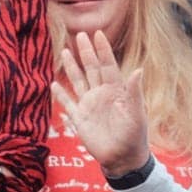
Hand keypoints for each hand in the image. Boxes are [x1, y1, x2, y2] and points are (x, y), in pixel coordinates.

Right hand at [58, 31, 150, 178]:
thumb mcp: (137, 114)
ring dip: (72, 67)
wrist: (122, 158)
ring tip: (66, 51)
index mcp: (116, 90)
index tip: (98, 33)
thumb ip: (135, 92)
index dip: (103, 50)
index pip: (108, 65)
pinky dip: (61, 94)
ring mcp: (90, 105)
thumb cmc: (134, 136)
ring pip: (78, 81)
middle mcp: (102, 94)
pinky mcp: (80, 118)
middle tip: (80, 34)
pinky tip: (54, 84)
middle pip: (92, 68)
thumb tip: (138, 70)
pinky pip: (68, 103)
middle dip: (86, 52)